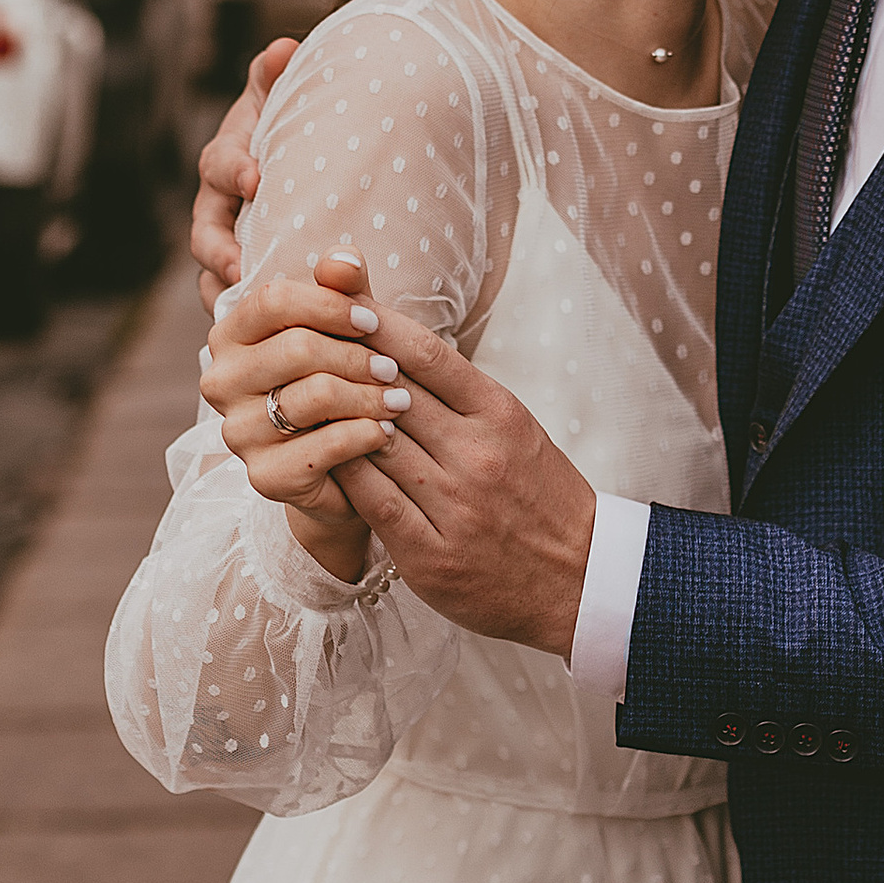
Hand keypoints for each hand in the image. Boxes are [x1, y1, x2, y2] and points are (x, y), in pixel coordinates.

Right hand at [191, 38, 296, 307]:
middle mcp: (218, 207)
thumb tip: (282, 47)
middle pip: (205, 231)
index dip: (235, 169)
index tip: (256, 178)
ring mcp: (226, 246)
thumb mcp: (283, 104)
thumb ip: (278, 78)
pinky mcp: (243, 279)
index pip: (221, 163)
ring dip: (226, 292)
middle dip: (219, 249)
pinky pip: (234, 303)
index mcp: (228, 161)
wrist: (302, 171)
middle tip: (240, 264)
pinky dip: (246, 319)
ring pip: (213, 274)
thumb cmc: (291, 132)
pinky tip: (271, 339)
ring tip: (245, 310)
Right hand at [200, 251, 408, 585]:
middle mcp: (220, 382)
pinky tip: (385, 432)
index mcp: (230, 335)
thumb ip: (341, 288)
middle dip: (357, 356)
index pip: (273, 299)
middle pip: (298, 346)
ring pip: (316, 395)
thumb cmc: (338, 381)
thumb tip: (345, 259)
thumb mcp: (341, 329)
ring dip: (370, 396)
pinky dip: (365, 434)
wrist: (339, 467)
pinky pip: (326, 445)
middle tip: (393, 369)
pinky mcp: (263, 476)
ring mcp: (237, 432)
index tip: (371, 320)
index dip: (329, 304)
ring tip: (399, 400)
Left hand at [332, 302, 596, 657]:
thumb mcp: (514, 427)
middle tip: (302, 339)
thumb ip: (461, 392)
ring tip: (301, 395)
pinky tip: (322, 458)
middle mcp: (478, 454)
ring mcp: (454, 506)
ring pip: (375, 445)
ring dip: (336, 418)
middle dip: (345, 364)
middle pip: (393, 393)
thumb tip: (398, 346)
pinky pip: (373, 504)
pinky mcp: (432, 556)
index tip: (344, 305)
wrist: (582, 577)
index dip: (379, 325)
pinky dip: (344, 475)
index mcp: (501, 414)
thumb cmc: (540, 493)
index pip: (429, 353)